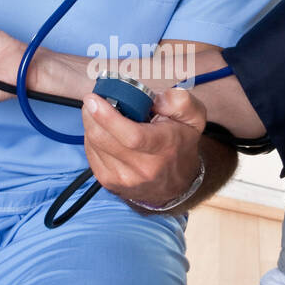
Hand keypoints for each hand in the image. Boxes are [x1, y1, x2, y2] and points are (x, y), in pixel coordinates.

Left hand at [81, 85, 206, 207]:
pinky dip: (92, 138)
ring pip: (94, 145)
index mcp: (163, 148)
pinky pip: (91, 154)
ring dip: (90, 124)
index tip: (93, 100)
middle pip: (104, 139)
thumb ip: (180, 101)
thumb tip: (155, 100)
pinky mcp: (109, 183)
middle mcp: (142, 168)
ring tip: (97, 113)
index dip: (107, 117)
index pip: (131, 136)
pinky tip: (101, 131)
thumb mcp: (193, 118)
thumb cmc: (180, 144)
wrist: (176, 184)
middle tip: (93, 100)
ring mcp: (123, 179)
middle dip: (92, 115)